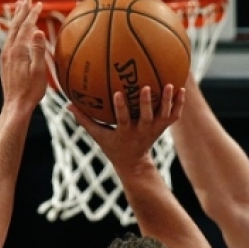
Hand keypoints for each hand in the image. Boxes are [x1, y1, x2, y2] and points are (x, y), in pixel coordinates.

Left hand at [0, 0, 47, 112]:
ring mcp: (6, 54)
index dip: (32, 14)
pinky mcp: (6, 60)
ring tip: (19, 7)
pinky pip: (10, 38)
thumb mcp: (39, 71)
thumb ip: (38, 50)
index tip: (38, 3)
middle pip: (16, 25)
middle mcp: (9, 49)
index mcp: (18, 50)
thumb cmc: (30, 91)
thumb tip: (39, 31)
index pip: (26, 27)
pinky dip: (14, 29)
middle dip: (22, 10)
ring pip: (11, 31)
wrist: (16, 104)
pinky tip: (17, 29)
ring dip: (16, 17)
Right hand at [69, 84, 184, 176]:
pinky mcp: (163, 128)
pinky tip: (182, 89)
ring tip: (171, 85)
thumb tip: (67, 104)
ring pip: (164, 116)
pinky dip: (178, 104)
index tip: (119, 93)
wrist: (134, 162)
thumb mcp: (98, 135)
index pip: (122, 120)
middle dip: (146, 103)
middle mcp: (142, 131)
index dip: (121, 108)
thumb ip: (84, 120)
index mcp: (125, 132)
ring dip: (168, 101)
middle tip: (146, 86)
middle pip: (146, 117)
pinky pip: (173, 116)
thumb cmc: (113, 146)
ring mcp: (155, 130)